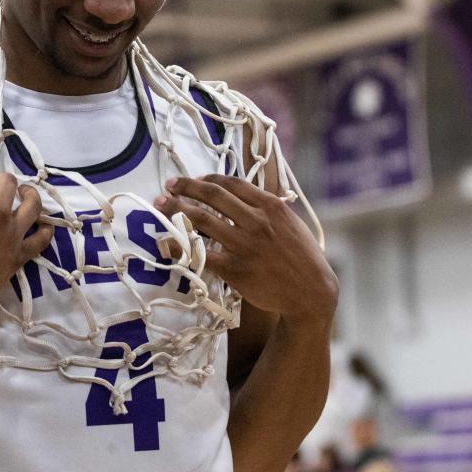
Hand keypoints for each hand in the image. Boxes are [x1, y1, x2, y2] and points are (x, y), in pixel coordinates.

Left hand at [156, 175, 336, 322]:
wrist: (310, 292)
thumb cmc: (302, 257)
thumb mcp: (291, 222)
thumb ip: (268, 208)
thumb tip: (243, 195)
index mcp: (271, 206)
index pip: (231, 183)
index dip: (207, 179)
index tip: (193, 180)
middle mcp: (256, 221)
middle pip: (212, 196)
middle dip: (185, 187)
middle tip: (169, 185)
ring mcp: (244, 245)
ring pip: (201, 220)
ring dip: (176, 209)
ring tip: (160, 205)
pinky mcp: (235, 269)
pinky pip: (201, 255)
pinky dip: (181, 247)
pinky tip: (166, 243)